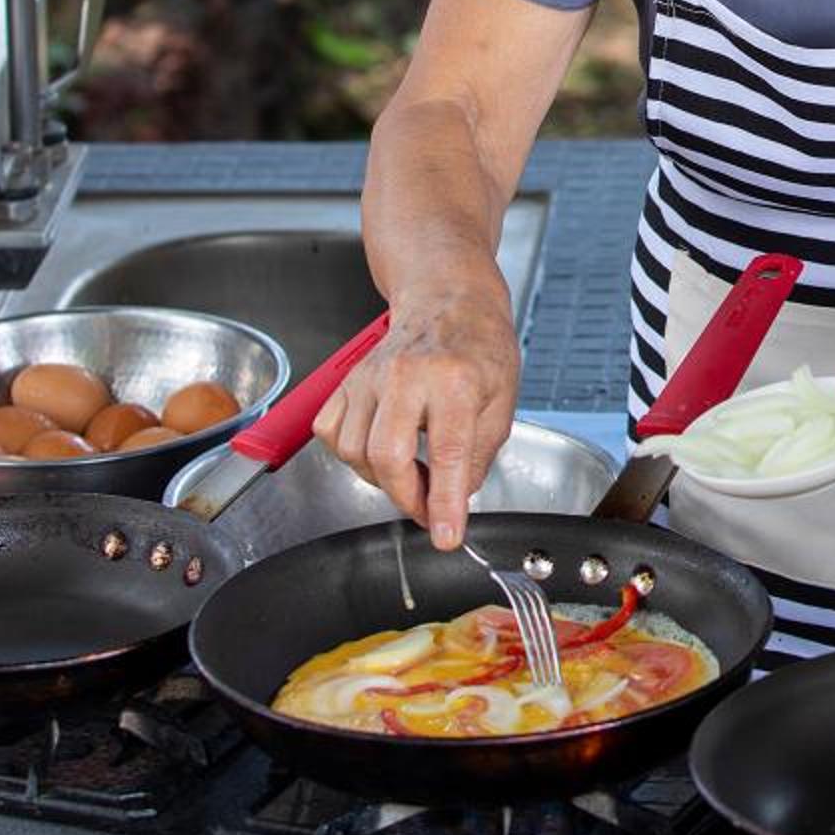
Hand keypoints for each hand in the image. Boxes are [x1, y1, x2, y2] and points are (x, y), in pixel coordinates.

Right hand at [312, 292, 519, 548]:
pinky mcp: (347, 380)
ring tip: (413, 472)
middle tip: (429, 509)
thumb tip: (455, 499)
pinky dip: (352, 454)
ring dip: (382, 479)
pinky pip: (332, 433)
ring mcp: (370, 376)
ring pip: (355, 451)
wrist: (447, 298)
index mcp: (455, 380)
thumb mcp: (503, 400)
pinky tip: (381, 449)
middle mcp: (407, 376)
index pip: (448, 453)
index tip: (445, 536)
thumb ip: (480, 456)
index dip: (444, 503)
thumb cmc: (478, 344)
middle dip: (407, 498)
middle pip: (387, 456)